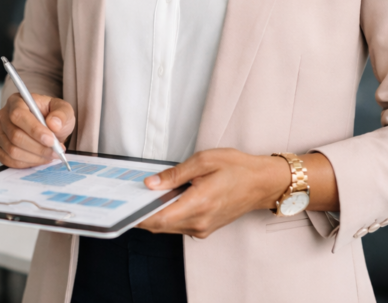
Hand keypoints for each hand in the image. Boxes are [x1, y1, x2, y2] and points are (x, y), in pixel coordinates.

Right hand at [0, 92, 75, 168]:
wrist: (48, 127)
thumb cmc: (53, 115)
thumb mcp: (63, 109)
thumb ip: (61, 114)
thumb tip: (54, 124)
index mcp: (16, 101)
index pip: (18, 115)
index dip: (34, 129)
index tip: (51, 140)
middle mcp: (3, 116)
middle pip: (15, 135)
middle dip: (38, 147)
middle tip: (56, 151)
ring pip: (13, 150)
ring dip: (35, 156)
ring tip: (51, 154)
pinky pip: (9, 161)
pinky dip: (27, 163)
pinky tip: (40, 158)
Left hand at [137, 148, 290, 237]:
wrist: (261, 183)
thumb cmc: (237, 168)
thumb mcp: (204, 160)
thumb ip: (175, 173)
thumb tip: (151, 184)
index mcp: (199, 203)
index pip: (160, 218)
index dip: (139, 214)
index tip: (125, 205)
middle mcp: (200, 222)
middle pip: (160, 225)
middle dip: (143, 213)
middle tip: (130, 196)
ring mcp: (203, 228)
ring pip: (168, 227)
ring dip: (155, 214)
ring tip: (145, 194)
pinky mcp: (205, 228)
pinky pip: (179, 226)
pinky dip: (168, 215)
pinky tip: (165, 199)